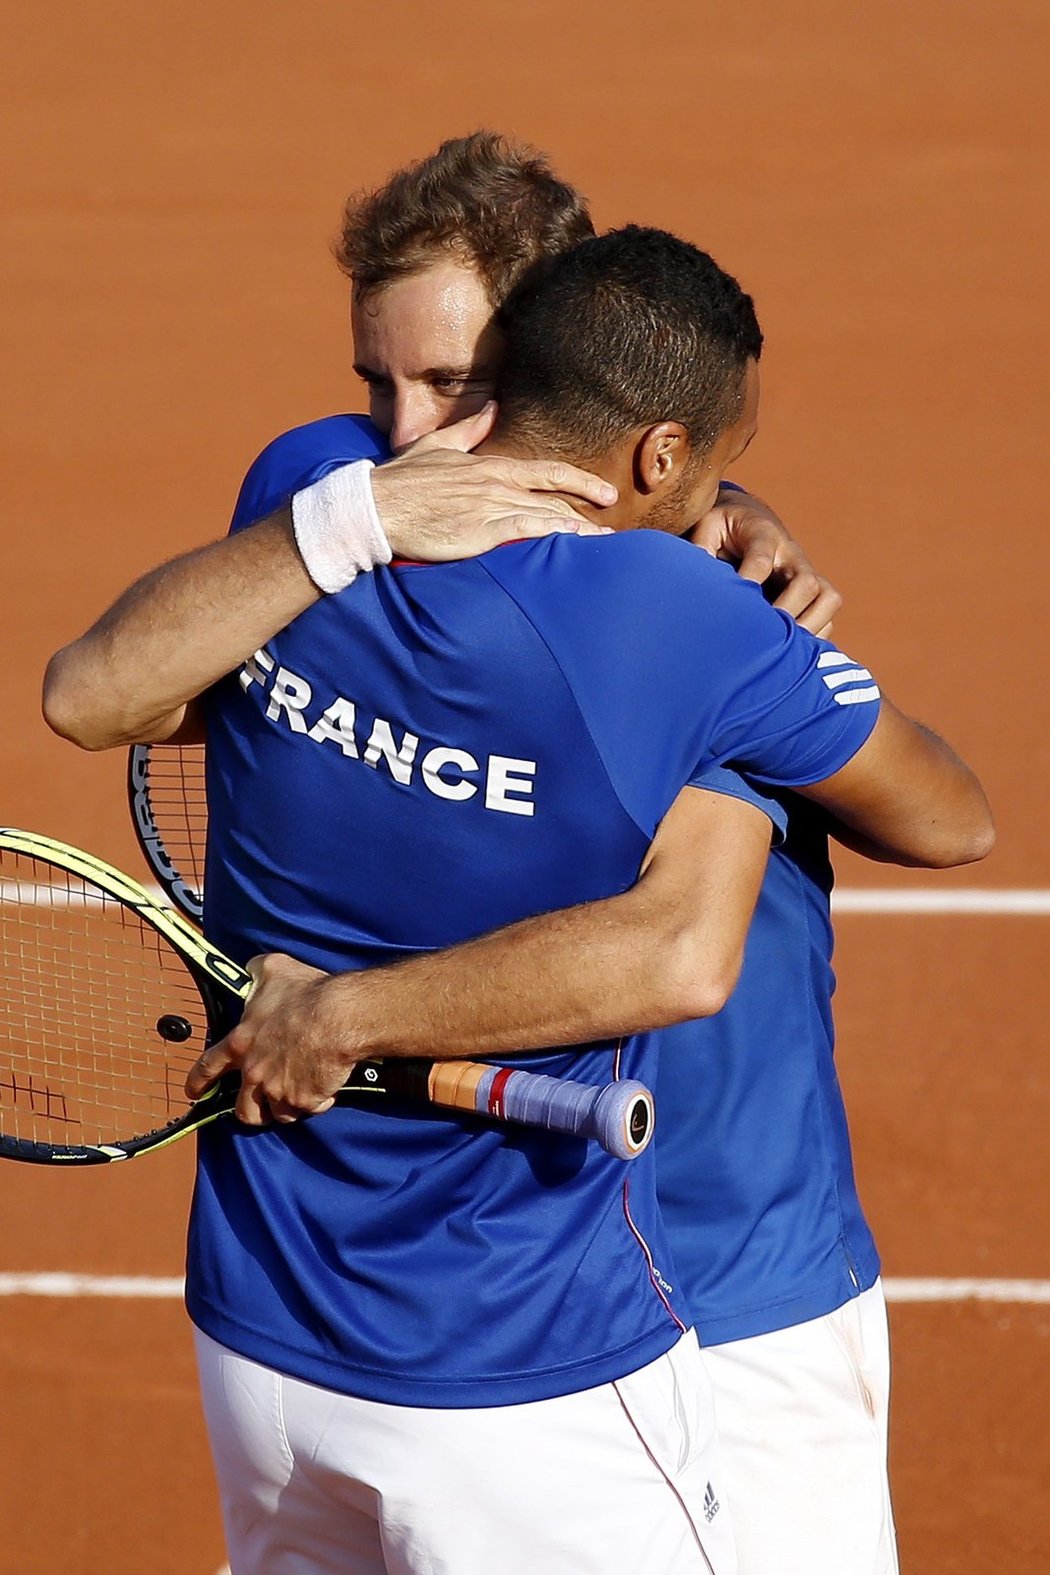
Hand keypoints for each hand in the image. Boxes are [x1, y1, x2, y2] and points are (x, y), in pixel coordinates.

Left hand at [184, 954, 351, 1126]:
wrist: (338, 1016)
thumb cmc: (306, 994)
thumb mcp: (273, 970)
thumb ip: (256, 972)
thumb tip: (251, 970)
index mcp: (241, 1043)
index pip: (208, 1067)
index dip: (198, 1082)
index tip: (194, 1093)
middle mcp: (254, 1071)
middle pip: (243, 1108)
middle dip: (251, 1111)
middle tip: (261, 1106)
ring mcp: (279, 1089)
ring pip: (278, 1114)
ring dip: (285, 1108)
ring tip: (297, 1096)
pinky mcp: (304, 1099)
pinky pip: (308, 1108)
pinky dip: (315, 1102)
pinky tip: (323, 1088)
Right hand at [371, 402, 616, 559]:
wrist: (377, 506)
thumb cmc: (402, 481)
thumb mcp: (436, 445)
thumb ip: (469, 429)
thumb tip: (492, 407)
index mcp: (489, 466)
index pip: (546, 471)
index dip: (580, 481)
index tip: (605, 491)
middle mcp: (496, 484)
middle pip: (554, 495)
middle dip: (587, 505)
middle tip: (613, 521)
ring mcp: (489, 507)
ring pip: (545, 516)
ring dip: (577, 529)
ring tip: (603, 541)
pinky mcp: (479, 531)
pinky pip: (524, 531)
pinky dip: (551, 534)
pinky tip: (571, 540)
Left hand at [690, 486, 840, 636]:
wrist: (748, 519)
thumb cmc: (724, 528)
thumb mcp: (708, 527)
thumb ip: (701, 547)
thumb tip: (696, 581)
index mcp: (763, 535)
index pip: (761, 559)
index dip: (749, 582)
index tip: (734, 605)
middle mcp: (791, 554)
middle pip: (807, 583)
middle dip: (786, 612)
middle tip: (762, 637)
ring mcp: (806, 573)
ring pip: (828, 599)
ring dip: (809, 626)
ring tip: (782, 649)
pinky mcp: (814, 591)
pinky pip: (827, 616)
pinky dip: (815, 636)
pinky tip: (790, 651)